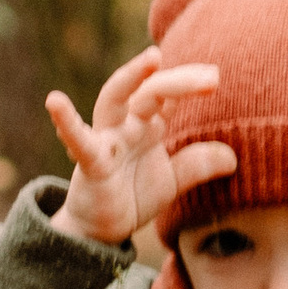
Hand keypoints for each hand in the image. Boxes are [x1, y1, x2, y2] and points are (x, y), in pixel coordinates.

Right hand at [45, 50, 237, 249]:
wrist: (100, 230)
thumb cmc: (132, 196)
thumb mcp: (172, 182)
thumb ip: (197, 165)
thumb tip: (232, 158)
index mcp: (146, 126)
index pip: (168, 95)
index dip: (190, 83)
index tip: (214, 79)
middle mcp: (126, 125)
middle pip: (150, 92)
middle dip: (178, 80)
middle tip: (211, 77)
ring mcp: (106, 140)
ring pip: (114, 100)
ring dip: (130, 77)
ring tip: (152, 58)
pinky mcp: (90, 163)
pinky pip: (79, 141)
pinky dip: (66, 123)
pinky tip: (55, 102)